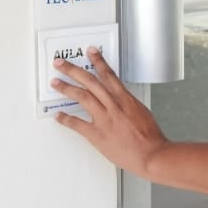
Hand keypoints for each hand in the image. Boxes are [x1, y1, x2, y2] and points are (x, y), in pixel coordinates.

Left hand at [52, 47, 166, 176]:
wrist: (151, 155)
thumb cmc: (150, 137)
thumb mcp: (141, 112)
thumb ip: (127, 104)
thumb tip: (119, 100)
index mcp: (125, 99)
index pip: (108, 74)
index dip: (98, 61)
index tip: (90, 52)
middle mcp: (113, 105)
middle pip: (90, 81)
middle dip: (73, 70)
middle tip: (60, 63)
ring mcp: (104, 119)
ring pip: (82, 97)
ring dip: (66, 88)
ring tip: (55, 82)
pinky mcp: (97, 134)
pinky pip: (77, 124)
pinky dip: (66, 119)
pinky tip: (58, 115)